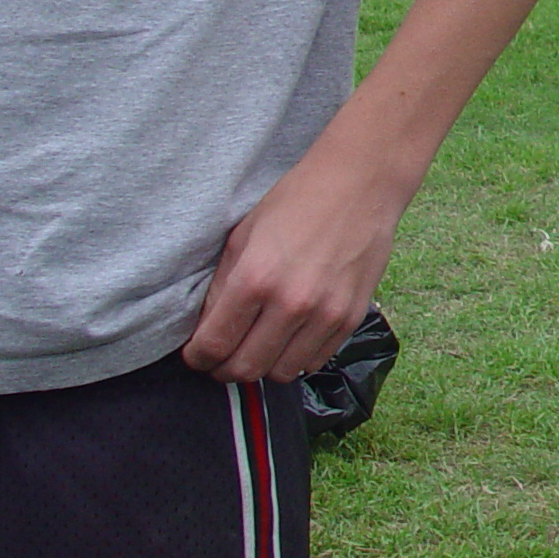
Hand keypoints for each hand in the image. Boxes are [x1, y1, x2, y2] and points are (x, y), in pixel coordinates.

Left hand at [182, 143, 406, 383]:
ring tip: (260, 345)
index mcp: (255, 279)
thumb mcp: (243, 237)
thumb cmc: (297, 201)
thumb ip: (222, 287)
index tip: (197, 354)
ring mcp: (326, 314)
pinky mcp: (351, 317)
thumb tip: (207, 328)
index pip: (212, 346)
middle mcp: (291, 303)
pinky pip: (315, 361)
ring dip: (264, 366)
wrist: (361, 184)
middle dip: (225, 368)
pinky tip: (292, 335)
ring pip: (281, 373)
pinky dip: (297, 356)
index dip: (197, 358)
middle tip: (223, 356)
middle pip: (244, 369)